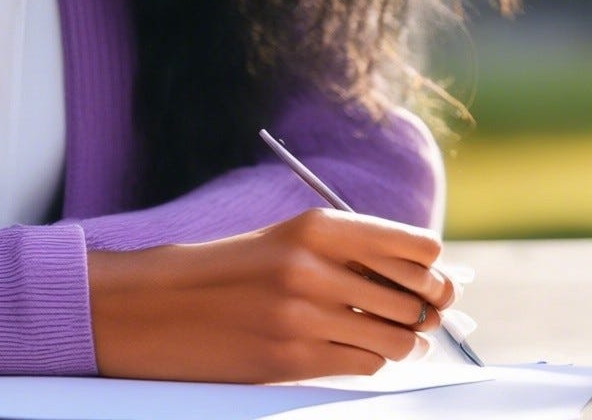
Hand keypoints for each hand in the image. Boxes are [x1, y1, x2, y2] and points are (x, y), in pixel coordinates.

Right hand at [87, 207, 456, 382]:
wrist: (157, 305)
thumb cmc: (226, 270)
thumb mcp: (284, 241)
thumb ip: (344, 251)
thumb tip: (420, 277)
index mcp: (313, 226)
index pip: (412, 246)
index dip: (433, 266)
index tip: (434, 275)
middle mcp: (313, 267)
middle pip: (413, 296)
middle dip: (427, 308)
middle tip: (425, 311)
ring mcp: (302, 316)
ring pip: (396, 337)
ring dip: (403, 340)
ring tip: (391, 334)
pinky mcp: (292, 359)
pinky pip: (364, 365)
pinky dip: (371, 360)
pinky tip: (355, 349)